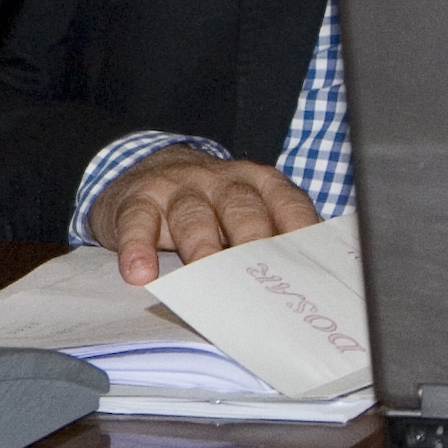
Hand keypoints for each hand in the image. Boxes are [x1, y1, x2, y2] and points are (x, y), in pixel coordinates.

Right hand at [90, 146, 320, 285]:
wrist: (146, 167)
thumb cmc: (210, 204)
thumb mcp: (245, 209)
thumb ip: (272, 234)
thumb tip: (306, 280)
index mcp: (259, 183)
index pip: (287, 202)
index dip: (300, 229)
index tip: (309, 262)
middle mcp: (222, 180)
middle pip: (242, 208)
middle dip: (253, 239)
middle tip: (261, 272)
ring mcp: (179, 187)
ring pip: (193, 215)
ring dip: (200, 246)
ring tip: (204, 274)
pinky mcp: (138, 200)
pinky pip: (138, 222)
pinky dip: (138, 248)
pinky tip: (141, 273)